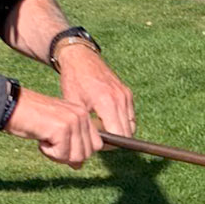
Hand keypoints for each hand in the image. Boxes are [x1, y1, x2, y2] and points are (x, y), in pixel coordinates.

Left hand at [4, 45, 134, 166]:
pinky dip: (122, 122)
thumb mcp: (74, 105)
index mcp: (107, 102)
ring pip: (131, 125)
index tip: (99, 145)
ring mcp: (125, 95)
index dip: (111, 145)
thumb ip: (85, 124)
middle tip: (101, 140)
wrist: (81, 58)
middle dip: (116, 140)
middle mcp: (120, 98)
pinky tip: (108, 120)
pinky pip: (130, 115)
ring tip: (104, 130)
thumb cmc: (74, 81)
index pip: (119, 134)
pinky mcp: (127, 92)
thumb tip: (92, 144)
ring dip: (121, 131)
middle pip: (128, 132)